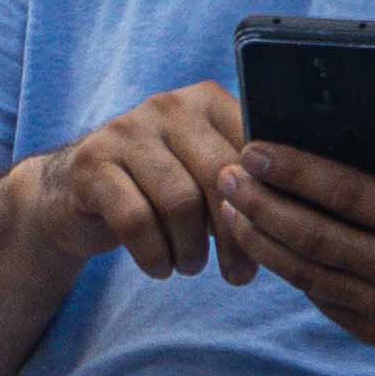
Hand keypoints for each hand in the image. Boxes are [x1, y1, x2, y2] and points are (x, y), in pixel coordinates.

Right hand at [15, 83, 253, 283]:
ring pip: (178, 201)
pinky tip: (160, 268)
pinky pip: (134, 220)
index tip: (271, 241)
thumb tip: (301, 216)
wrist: (72, 194)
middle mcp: (168, 106)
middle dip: (234, 236)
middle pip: (218, 177)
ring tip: (192, 267)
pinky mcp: (90, 164)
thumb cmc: (159, 189)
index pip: (254, 152)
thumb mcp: (206, 174)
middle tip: (238, 275)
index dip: (268, 203)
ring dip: (192, 249)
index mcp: (208, 100)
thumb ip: (248, 179)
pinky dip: (154, 254)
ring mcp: (124, 131)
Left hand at [229, 139, 374, 347]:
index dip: (299, 171)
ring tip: (231, 204)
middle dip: (263, 204)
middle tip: (227, 175)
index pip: (352, 195)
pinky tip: (263, 240)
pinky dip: (287, 266)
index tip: (255, 150)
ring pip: (308, 272)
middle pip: (317, 236)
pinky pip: (322, 296)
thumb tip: (353, 127)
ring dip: (261, 237)